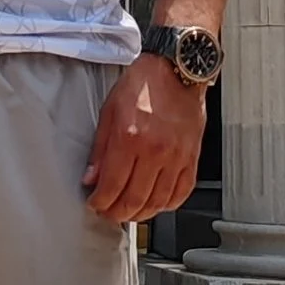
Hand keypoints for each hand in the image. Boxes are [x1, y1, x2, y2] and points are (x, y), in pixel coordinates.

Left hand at [84, 54, 207, 227]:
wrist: (177, 69)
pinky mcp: (192, 157)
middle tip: (109, 213)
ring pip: (159, 202)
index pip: (113, 186)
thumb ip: (100, 149)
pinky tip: (157, 204)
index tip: (96, 204)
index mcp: (130, 138)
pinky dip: (168, 204)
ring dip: (141, 214)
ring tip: (129, 212)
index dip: (101, 203)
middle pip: (135, 200)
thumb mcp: (110, 110)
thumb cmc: (144, 83)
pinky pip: (182, 192)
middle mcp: (155, 151)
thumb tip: (92, 178)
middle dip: (117, 214)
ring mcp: (177, 156)